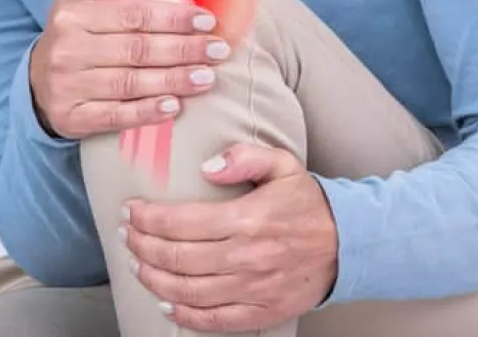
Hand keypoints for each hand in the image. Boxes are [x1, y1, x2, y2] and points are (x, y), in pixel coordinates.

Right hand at [28, 0, 228, 139]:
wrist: (38, 82)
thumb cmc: (72, 32)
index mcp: (72, 15)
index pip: (131, 15)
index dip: (173, 17)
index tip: (207, 20)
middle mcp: (68, 51)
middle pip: (136, 49)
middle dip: (183, 49)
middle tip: (218, 50)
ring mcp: (68, 86)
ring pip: (130, 83)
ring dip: (174, 80)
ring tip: (207, 77)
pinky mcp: (72, 118)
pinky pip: (115, 117)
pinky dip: (146, 112)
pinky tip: (174, 107)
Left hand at [121, 144, 338, 331]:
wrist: (350, 243)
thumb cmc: (307, 202)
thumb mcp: (281, 164)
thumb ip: (243, 156)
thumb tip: (207, 166)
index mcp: (248, 219)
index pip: (181, 222)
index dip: (147, 219)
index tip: (131, 211)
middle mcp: (248, 256)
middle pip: (178, 257)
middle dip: (142, 246)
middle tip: (127, 236)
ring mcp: (255, 289)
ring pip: (189, 291)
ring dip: (155, 279)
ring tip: (137, 264)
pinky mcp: (263, 311)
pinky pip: (215, 320)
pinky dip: (185, 315)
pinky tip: (166, 304)